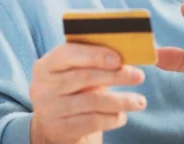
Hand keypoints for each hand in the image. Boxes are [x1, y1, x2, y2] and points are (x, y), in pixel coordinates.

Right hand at [30, 43, 146, 143]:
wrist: (55, 126)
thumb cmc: (72, 92)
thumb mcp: (76, 73)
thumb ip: (94, 61)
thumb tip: (128, 54)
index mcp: (46, 65)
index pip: (68, 54)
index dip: (95, 55)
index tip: (119, 59)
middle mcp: (43, 87)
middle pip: (83, 77)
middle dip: (115, 76)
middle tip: (139, 76)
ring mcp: (49, 110)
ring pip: (91, 101)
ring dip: (120, 100)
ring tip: (139, 101)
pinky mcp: (60, 130)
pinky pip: (92, 122)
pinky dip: (112, 118)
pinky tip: (122, 116)